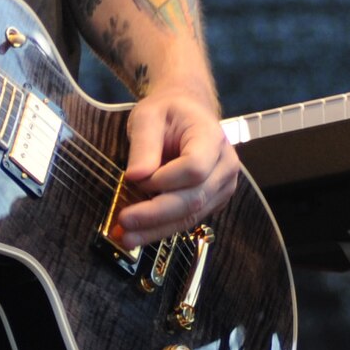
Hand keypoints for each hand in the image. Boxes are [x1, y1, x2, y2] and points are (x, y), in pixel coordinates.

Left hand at [113, 74, 239, 247]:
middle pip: (194, 198)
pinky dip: (161, 228)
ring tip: (126, 236)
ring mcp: (222, 186)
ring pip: (191, 216)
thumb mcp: (148, 116)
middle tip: (124, 221)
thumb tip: (136, 176)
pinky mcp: (212, 202)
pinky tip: (138, 233)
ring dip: (157, 229)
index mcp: (212, 137)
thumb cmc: (167, 113)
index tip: (135, 178)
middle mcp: (225, 165)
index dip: (165, 179)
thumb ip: (144, 144)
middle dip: (157, 214)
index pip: (194, 167)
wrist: (186, 114)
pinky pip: (188, 220)